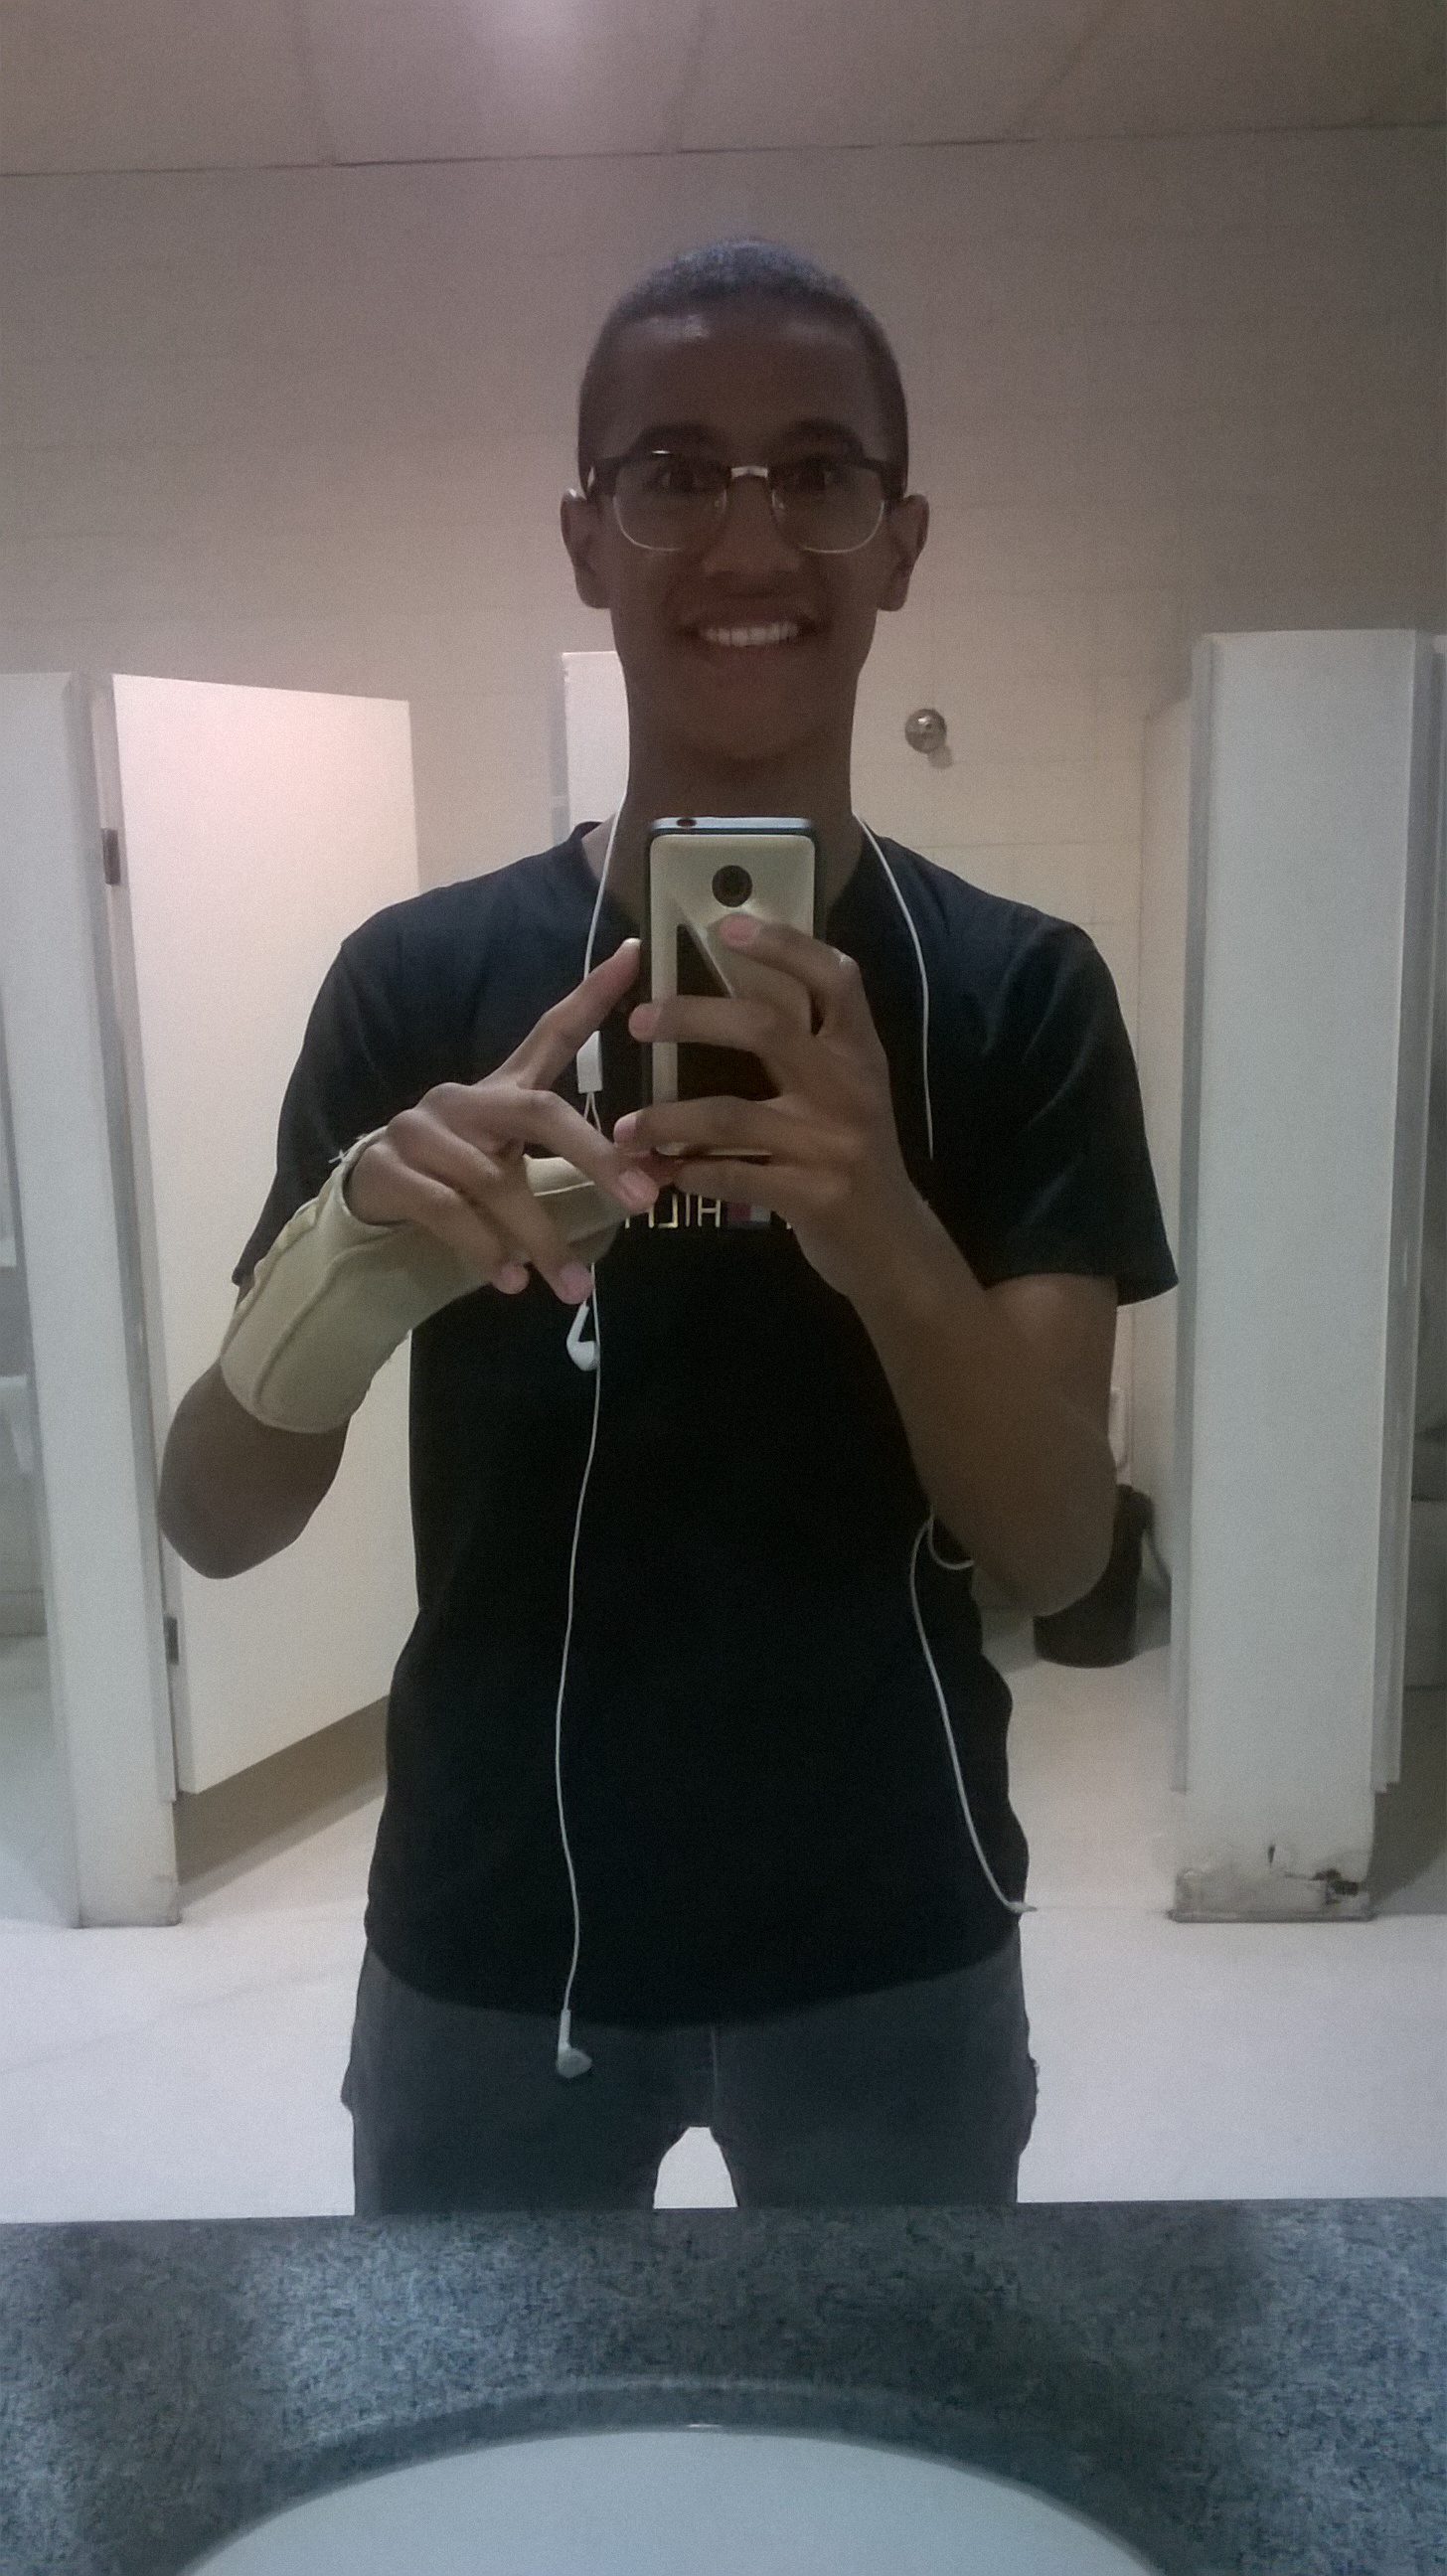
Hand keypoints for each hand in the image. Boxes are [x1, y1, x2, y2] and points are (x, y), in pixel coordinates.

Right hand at [345, 940, 658, 1302]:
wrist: (374, 1204)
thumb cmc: (462, 1180)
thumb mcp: (517, 1165)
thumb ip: (574, 1163)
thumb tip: (656, 1179)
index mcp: (504, 1088)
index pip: (553, 1029)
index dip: (594, 994)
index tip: (637, 953)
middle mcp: (465, 1097)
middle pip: (539, 1113)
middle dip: (595, 1155)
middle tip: (640, 1200)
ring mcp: (423, 1130)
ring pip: (495, 1182)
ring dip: (539, 1238)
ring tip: (572, 1285)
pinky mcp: (389, 1167)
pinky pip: (449, 1212)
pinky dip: (485, 1251)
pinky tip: (510, 1283)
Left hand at [615, 915, 923, 1300]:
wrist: (894, 1246)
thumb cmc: (855, 1157)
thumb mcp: (847, 1094)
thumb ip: (808, 1048)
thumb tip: (734, 988)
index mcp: (860, 1052)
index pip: (835, 978)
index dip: (784, 945)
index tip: (726, 926)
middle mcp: (851, 1089)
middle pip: (767, 1029)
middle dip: (693, 1018)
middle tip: (640, 1020)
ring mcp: (834, 1144)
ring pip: (731, 1115)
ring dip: (668, 1120)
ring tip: (625, 1130)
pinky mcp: (815, 1196)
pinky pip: (735, 1175)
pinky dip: (691, 1173)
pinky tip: (665, 1174)